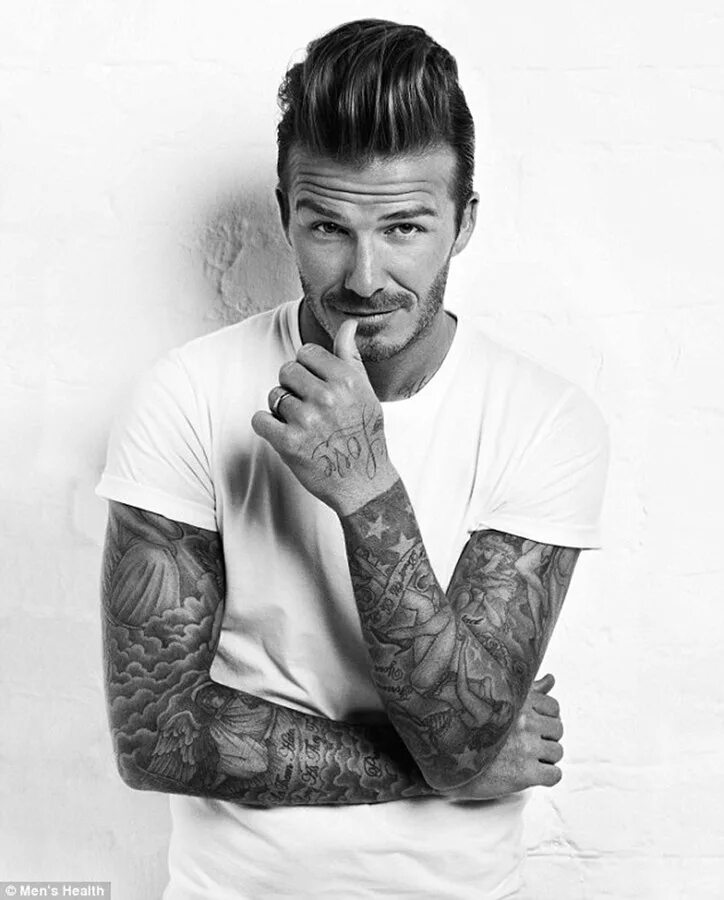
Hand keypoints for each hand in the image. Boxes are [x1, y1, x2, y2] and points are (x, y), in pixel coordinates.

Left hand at [251, 320, 398, 515]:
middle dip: (293, 387)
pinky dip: (267, 427)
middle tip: (309, 409)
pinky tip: (285, 435)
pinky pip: (260, 419)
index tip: (317, 387)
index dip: (308, 369)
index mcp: (347, 379)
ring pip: (274, 395)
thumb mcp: (367, 393)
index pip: (306, 353)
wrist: (363, 484)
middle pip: (287, 370)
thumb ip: (350, 357)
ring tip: (303, 426)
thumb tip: (348, 324)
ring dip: (282, 410)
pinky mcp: (288, 442)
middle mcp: (328, 396)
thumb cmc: (365, 436)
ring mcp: (307, 419)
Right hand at [441, 674, 563, 800]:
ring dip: (544, 757)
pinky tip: (528, 773)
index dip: (545, 717)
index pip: (553, 706)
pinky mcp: (526, 773)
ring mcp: (526, 747)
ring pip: (556, 752)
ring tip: (524, 758)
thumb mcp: (496, 701)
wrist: (449, 761)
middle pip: (557, 729)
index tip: (531, 725)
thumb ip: (528, 690)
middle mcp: (525, 721)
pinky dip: (545, 776)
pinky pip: (554, 775)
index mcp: (518, 701)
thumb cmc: (471, 730)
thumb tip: (552, 679)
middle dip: (545, 737)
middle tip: (526, 743)